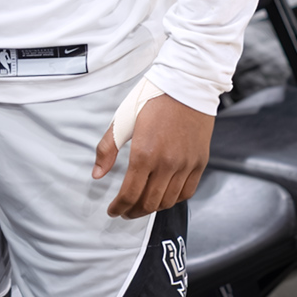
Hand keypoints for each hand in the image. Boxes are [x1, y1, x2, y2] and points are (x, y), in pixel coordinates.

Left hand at [91, 92, 210, 219]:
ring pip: (168, 201)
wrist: (187, 84)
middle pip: (149, 203)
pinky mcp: (200, 162)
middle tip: (124, 212)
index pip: (130, 194)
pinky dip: (173, 199)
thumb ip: (107, 149)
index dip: (119, 207)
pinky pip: (187, 192)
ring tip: (141, 206)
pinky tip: (163, 196)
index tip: (113, 211)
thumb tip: (96, 174)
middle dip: (133, 212)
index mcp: (144, 153)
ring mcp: (186, 164)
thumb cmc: (153, 98)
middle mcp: (167, 163)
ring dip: (152, 209)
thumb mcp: (122, 120)